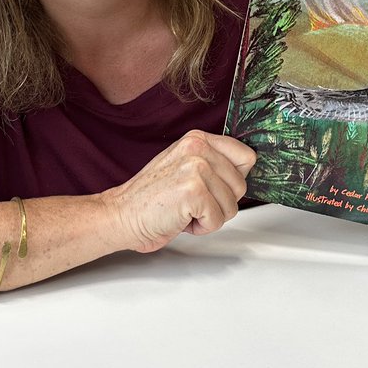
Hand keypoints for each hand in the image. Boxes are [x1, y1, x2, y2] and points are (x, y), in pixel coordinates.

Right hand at [104, 130, 256, 252]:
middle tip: (192, 202)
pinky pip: (217, 220)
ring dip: (209, 216)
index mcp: (197, 139)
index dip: (234, 180)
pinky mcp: (194, 192)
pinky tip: (180, 218)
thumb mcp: (184, 168)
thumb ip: (213, 164)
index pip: (246, 156)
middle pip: (241, 185)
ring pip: (232, 206)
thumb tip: (244, 172)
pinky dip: (200, 228)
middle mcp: (198, 148)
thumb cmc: (151, 199)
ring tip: (184, 209)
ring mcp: (196, 168)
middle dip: (220, 202)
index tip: (217, 188)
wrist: (121, 215)